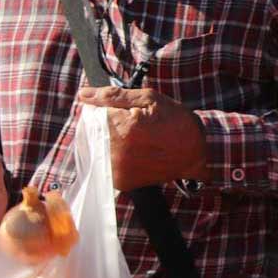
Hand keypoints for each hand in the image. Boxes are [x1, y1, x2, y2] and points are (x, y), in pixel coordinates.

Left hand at [77, 86, 207, 189]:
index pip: (90, 115)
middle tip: (127, 124)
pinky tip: (130, 150)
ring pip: (94, 149)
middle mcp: (117, 153)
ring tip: (131, 138)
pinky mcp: (120, 183)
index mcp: (122, 128)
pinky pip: (103, 163)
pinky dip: (110, 155)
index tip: (117, 111)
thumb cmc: (174, 121)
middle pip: (89, 133)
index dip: (102, 110)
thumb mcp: (148, 99)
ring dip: (105, 141)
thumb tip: (83, 95)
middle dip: (102, 126)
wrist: (194, 152)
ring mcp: (117, 171)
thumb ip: (111, 96)